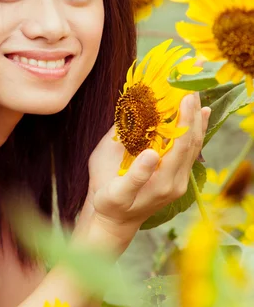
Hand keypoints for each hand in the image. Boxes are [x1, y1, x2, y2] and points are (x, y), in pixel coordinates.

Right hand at [86, 92, 210, 240]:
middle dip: (194, 112)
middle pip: (193, 142)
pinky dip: (194, 129)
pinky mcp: (176, 176)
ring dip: (196, 118)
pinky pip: (190, 149)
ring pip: (195, 145)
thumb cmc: (109, 202)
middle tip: (191, 86)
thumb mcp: (116, 192)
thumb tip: (151, 151)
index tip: (185, 96)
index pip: (182, 146)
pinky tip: (198, 114)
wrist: (114, 221)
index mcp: (164, 183)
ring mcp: (179, 180)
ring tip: (196, 94)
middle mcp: (177, 182)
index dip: (186, 120)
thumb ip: (135, 173)